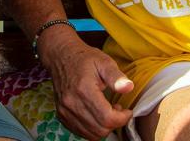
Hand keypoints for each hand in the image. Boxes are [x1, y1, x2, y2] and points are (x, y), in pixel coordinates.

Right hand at [38, 26, 133, 140]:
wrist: (61, 56)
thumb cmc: (84, 58)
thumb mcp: (104, 61)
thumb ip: (116, 77)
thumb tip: (129, 87)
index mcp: (84, 89)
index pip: (107, 118)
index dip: (122, 118)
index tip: (127, 110)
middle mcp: (72, 103)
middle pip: (100, 130)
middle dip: (114, 123)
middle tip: (118, 109)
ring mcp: (64, 111)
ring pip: (91, 135)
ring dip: (104, 128)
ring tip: (107, 111)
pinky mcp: (61, 115)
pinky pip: (81, 133)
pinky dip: (92, 129)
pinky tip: (96, 115)